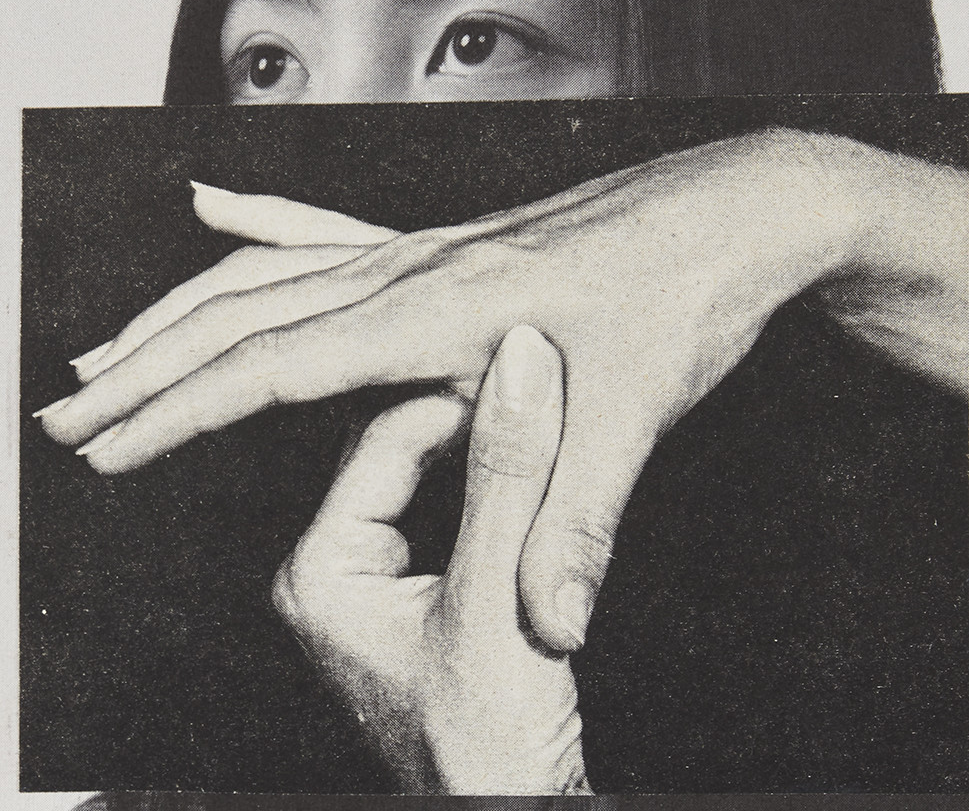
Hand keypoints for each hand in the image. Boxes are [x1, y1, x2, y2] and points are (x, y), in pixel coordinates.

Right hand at [41, 129, 964, 651]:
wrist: (733, 209)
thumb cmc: (683, 295)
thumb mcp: (635, 416)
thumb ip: (579, 523)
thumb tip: (548, 626)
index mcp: (440, 310)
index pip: (273, 363)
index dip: (179, 409)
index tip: (107, 441)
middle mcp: (418, 269)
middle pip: (247, 314)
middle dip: (149, 368)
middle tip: (70, 409)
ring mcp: (431, 251)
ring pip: (273, 273)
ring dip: (183, 312)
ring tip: (114, 347)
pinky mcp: (452, 247)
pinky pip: (330, 232)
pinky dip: (261, 225)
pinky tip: (216, 211)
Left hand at [273, 326, 589, 794]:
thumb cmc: (490, 747)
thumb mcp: (499, 595)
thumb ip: (508, 479)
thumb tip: (521, 365)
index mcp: (320, 568)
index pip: (383, 434)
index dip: (460, 392)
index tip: (525, 362)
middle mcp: (329, 569)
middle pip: (396, 448)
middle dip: (467, 412)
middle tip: (533, 378)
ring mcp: (368, 582)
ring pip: (425, 473)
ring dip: (482, 443)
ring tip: (537, 407)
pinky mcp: (409, 594)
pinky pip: (443, 506)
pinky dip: (486, 481)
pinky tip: (527, 458)